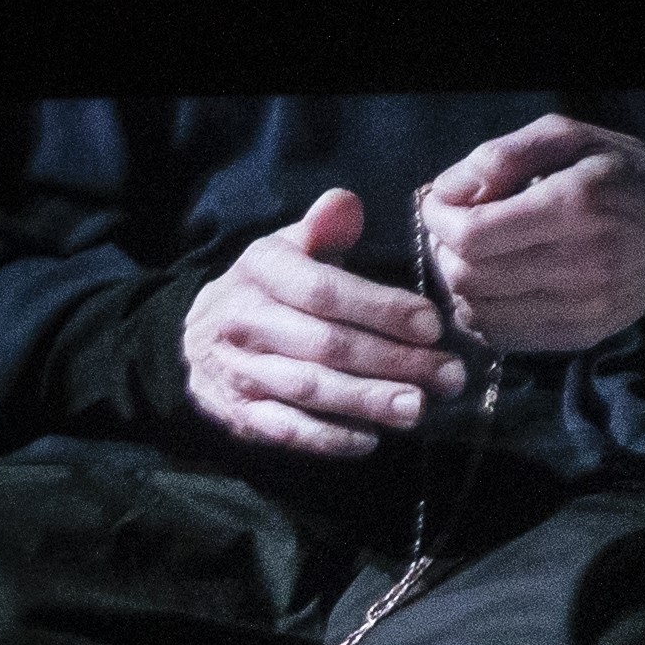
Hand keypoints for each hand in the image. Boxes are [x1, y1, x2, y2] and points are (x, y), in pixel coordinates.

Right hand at [180, 185, 465, 458]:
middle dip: (393, 361)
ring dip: (368, 402)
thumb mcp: (287, 246)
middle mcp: (244, 322)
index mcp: (262, 271)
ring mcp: (240, 372)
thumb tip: (345, 204)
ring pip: (310, 390)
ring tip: (418, 408)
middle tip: (447, 375)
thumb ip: (322, 227)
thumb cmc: (265, 289)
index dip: (382, 310)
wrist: (197, 339)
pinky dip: (329, 438)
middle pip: (327, 345)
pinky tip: (370, 440)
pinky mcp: (240, 415)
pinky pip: (287, 430)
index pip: (325, 292)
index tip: (432, 326)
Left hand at [414, 118, 644, 353]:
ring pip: (479, 312)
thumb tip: (445, 191)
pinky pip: (502, 337)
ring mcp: (583, 308)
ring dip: (458, 284)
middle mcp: (582, 264)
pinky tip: (493, 285)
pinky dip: (481, 312)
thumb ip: (503, 155)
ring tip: (472, 255)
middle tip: (451, 230)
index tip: (437, 205)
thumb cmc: (620, 172)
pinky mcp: (580, 337)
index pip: (474, 234)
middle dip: (444, 251)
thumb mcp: (570, 137)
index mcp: (577, 205)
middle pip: (469, 276)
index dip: (439, 221)